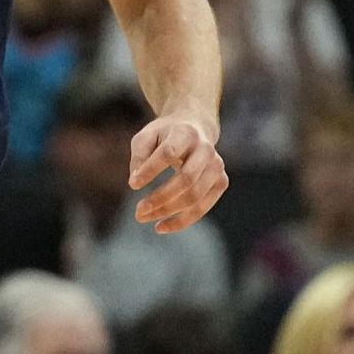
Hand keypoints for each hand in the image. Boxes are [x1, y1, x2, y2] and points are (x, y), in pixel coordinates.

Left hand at [129, 112, 228, 232]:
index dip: (151, 170)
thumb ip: (139, 156)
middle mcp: (205, 149)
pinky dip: (182, 221)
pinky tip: (161, 226)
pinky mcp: (221, 181)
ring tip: (143, 218)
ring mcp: (216, 166)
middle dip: (160, 198)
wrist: (195, 127)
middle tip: (138, 211)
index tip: (132, 185)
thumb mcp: (146, 137)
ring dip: (168, 212)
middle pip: (186, 179)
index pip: (168, 153)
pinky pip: (202, 207)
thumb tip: (135, 182)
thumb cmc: (164, 136)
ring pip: (195, 196)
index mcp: (185, 133)